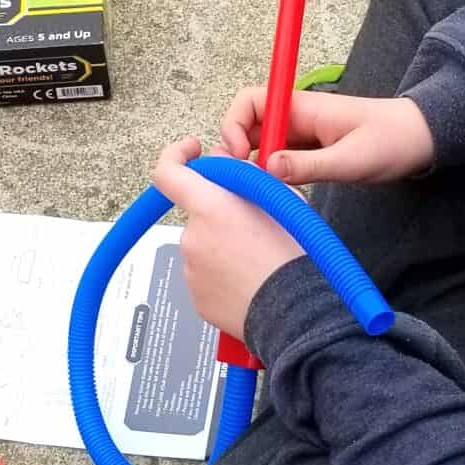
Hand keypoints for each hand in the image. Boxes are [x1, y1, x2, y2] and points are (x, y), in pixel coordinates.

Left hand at [149, 137, 305, 344]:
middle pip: (198, 213)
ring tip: (258, 259)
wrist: (295, 312)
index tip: (190, 152)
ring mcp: (191, 270)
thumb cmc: (293, 256)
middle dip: (220, 214)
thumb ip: (243, 175)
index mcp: (211, 208)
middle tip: (255, 227)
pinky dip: (223, 274)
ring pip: (203, 246)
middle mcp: (193, 238)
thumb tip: (224, 163)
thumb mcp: (280, 199)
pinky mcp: (196, 297)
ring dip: (224, 246)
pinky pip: (206, 276)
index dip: (175, 156)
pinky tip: (249, 279)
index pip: (169, 173)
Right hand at [219, 89, 435, 184]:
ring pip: (259, 145)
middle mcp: (295, 118)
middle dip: (235, 149)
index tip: (241, 155)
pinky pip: (276, 160)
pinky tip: (273, 193)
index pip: (251, 101)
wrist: (422, 141)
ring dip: (250, 165)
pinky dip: (267, 174)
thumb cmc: (393, 141)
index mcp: (302, 107)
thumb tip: (267, 168)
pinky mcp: (308, 153)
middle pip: (247, 125)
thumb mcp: (352, 159)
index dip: (234, 124)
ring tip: (253, 190)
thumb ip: (309, 165)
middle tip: (238, 179)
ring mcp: (300, 135)